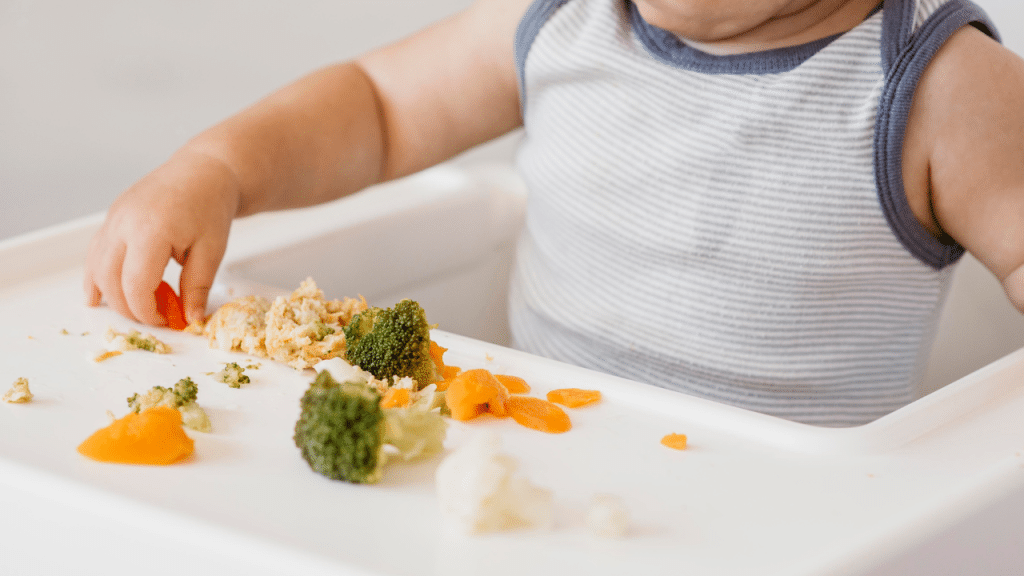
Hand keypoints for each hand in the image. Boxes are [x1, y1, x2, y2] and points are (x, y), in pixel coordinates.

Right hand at [84, 148, 239, 325]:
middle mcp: (124, 223)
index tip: (166, 320)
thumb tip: (190, 319)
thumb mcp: (212, 251)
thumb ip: (198, 287)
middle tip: (154, 317)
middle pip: (110, 280)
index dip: (147, 311)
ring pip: (96, 267)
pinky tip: (97, 296)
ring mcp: (114, 218)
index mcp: (151, 231)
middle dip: (129, 307)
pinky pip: (95, 252)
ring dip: (110, 295)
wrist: (204, 171)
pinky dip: (95, 276)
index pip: (135, 286)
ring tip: (134, 309)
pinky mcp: (112, 217)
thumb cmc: (210, 206)